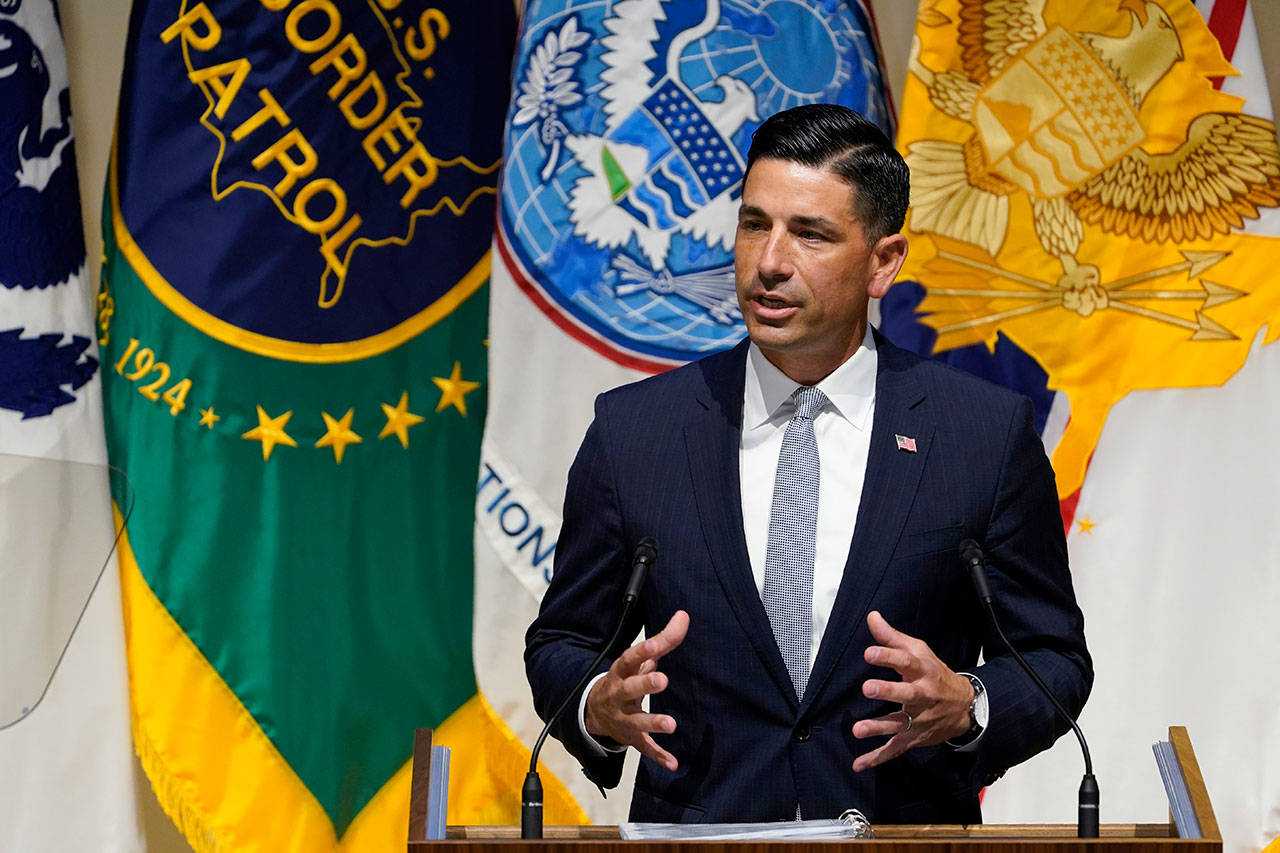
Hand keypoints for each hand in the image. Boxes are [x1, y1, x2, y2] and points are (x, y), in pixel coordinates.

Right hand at [585, 609, 689, 770]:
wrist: (595, 711)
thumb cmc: (625, 678)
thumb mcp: (639, 659)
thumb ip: (663, 639)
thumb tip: (684, 616)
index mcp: (621, 672)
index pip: (629, 659)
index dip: (642, 652)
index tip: (655, 645)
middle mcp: (619, 695)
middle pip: (629, 689)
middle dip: (644, 685)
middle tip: (662, 680)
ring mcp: (623, 718)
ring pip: (636, 721)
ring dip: (653, 723)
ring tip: (671, 724)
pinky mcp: (631, 737)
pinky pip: (644, 748)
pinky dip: (658, 755)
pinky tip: (673, 763)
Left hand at [851, 610, 973, 771]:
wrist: (965, 707)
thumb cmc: (934, 673)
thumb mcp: (918, 651)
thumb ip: (892, 637)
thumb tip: (871, 616)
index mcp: (922, 671)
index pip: (905, 661)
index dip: (887, 656)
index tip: (869, 652)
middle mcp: (922, 695)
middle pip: (906, 694)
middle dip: (888, 691)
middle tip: (868, 688)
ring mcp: (918, 719)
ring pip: (899, 724)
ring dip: (878, 728)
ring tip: (857, 729)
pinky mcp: (913, 737)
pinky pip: (894, 749)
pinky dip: (877, 758)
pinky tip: (858, 764)